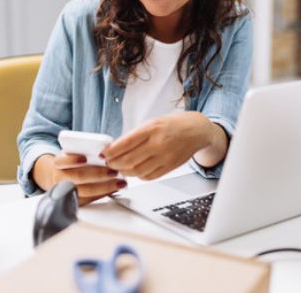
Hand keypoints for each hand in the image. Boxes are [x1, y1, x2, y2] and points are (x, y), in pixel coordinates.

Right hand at [33, 153, 126, 205]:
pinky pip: (90, 200)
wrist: (61, 176)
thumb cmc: (73, 161)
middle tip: (113, 171)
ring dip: (105, 187)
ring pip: (86, 191)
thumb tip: (107, 148)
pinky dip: (104, 194)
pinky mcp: (75, 202)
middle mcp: (60, 177)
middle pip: (78, 177)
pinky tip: (114, 189)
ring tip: (119, 182)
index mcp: (59, 162)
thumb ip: (86, 150)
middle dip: (98, 174)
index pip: (62, 161)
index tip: (85, 158)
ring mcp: (66, 191)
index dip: (73, 160)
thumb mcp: (75, 152)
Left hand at [102, 112, 226, 180]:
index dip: (110, 151)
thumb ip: (135, 135)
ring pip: (137, 171)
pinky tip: (134, 171)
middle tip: (108, 163)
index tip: (103, 154)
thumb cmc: (173, 125)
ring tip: (120, 168)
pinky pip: (149, 176)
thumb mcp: (152, 123)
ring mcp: (164, 157)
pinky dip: (138, 176)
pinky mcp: (170, 167)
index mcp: (151, 129)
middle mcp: (158, 143)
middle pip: (128, 160)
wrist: (196, 130)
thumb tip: (116, 147)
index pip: (125, 143)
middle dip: (114, 164)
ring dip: (124, 172)